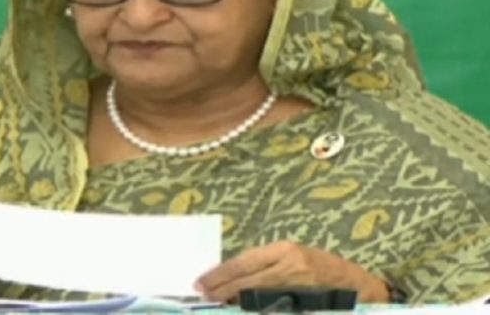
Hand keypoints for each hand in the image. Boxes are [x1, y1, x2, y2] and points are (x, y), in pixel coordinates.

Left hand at [195, 241, 389, 303]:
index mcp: (285, 250)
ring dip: (236, 301)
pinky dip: (256, 309)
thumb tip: (231, 275)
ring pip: (259, 296)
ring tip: (217, 303)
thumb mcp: (293, 257)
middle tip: (202, 294)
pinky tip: (242, 310)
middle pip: (249, 279)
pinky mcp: (305, 305)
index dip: (222, 273)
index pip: (245, 261)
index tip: (202, 281)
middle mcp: (291, 266)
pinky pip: (274, 309)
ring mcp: (299, 288)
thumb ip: (266, 264)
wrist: (358, 285)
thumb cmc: (321, 267)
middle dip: (223, 288)